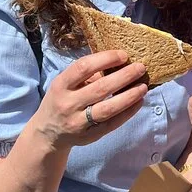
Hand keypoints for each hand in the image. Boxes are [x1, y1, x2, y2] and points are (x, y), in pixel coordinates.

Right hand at [31, 50, 147, 150]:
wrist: (48, 133)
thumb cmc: (61, 99)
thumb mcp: (65, 83)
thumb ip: (86, 74)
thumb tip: (118, 62)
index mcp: (61, 85)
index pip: (83, 68)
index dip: (105, 59)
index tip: (123, 55)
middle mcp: (68, 104)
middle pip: (100, 89)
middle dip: (124, 76)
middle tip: (140, 68)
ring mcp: (78, 122)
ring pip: (108, 109)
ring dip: (129, 96)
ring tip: (143, 86)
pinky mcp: (89, 136)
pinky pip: (112, 124)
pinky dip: (128, 112)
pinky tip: (139, 102)